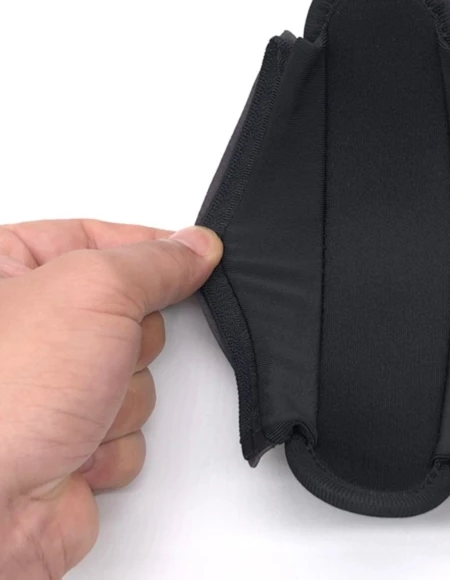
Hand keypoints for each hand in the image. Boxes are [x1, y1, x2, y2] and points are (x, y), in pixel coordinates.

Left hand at [0, 220, 221, 578]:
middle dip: (133, 337)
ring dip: (125, 395)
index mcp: (4, 272)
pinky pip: (128, 428)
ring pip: (135, 372)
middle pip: (127, 309)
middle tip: (107, 348)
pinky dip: (114, 441)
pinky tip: (77, 447)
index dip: (149, 249)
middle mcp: (23, 329)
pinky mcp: (68, 443)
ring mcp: (47, 388)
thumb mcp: (94, 289)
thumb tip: (195, 246)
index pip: (93, 237)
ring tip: (80, 409)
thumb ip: (155, 261)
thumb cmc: (2, 395)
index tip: (193, 256)